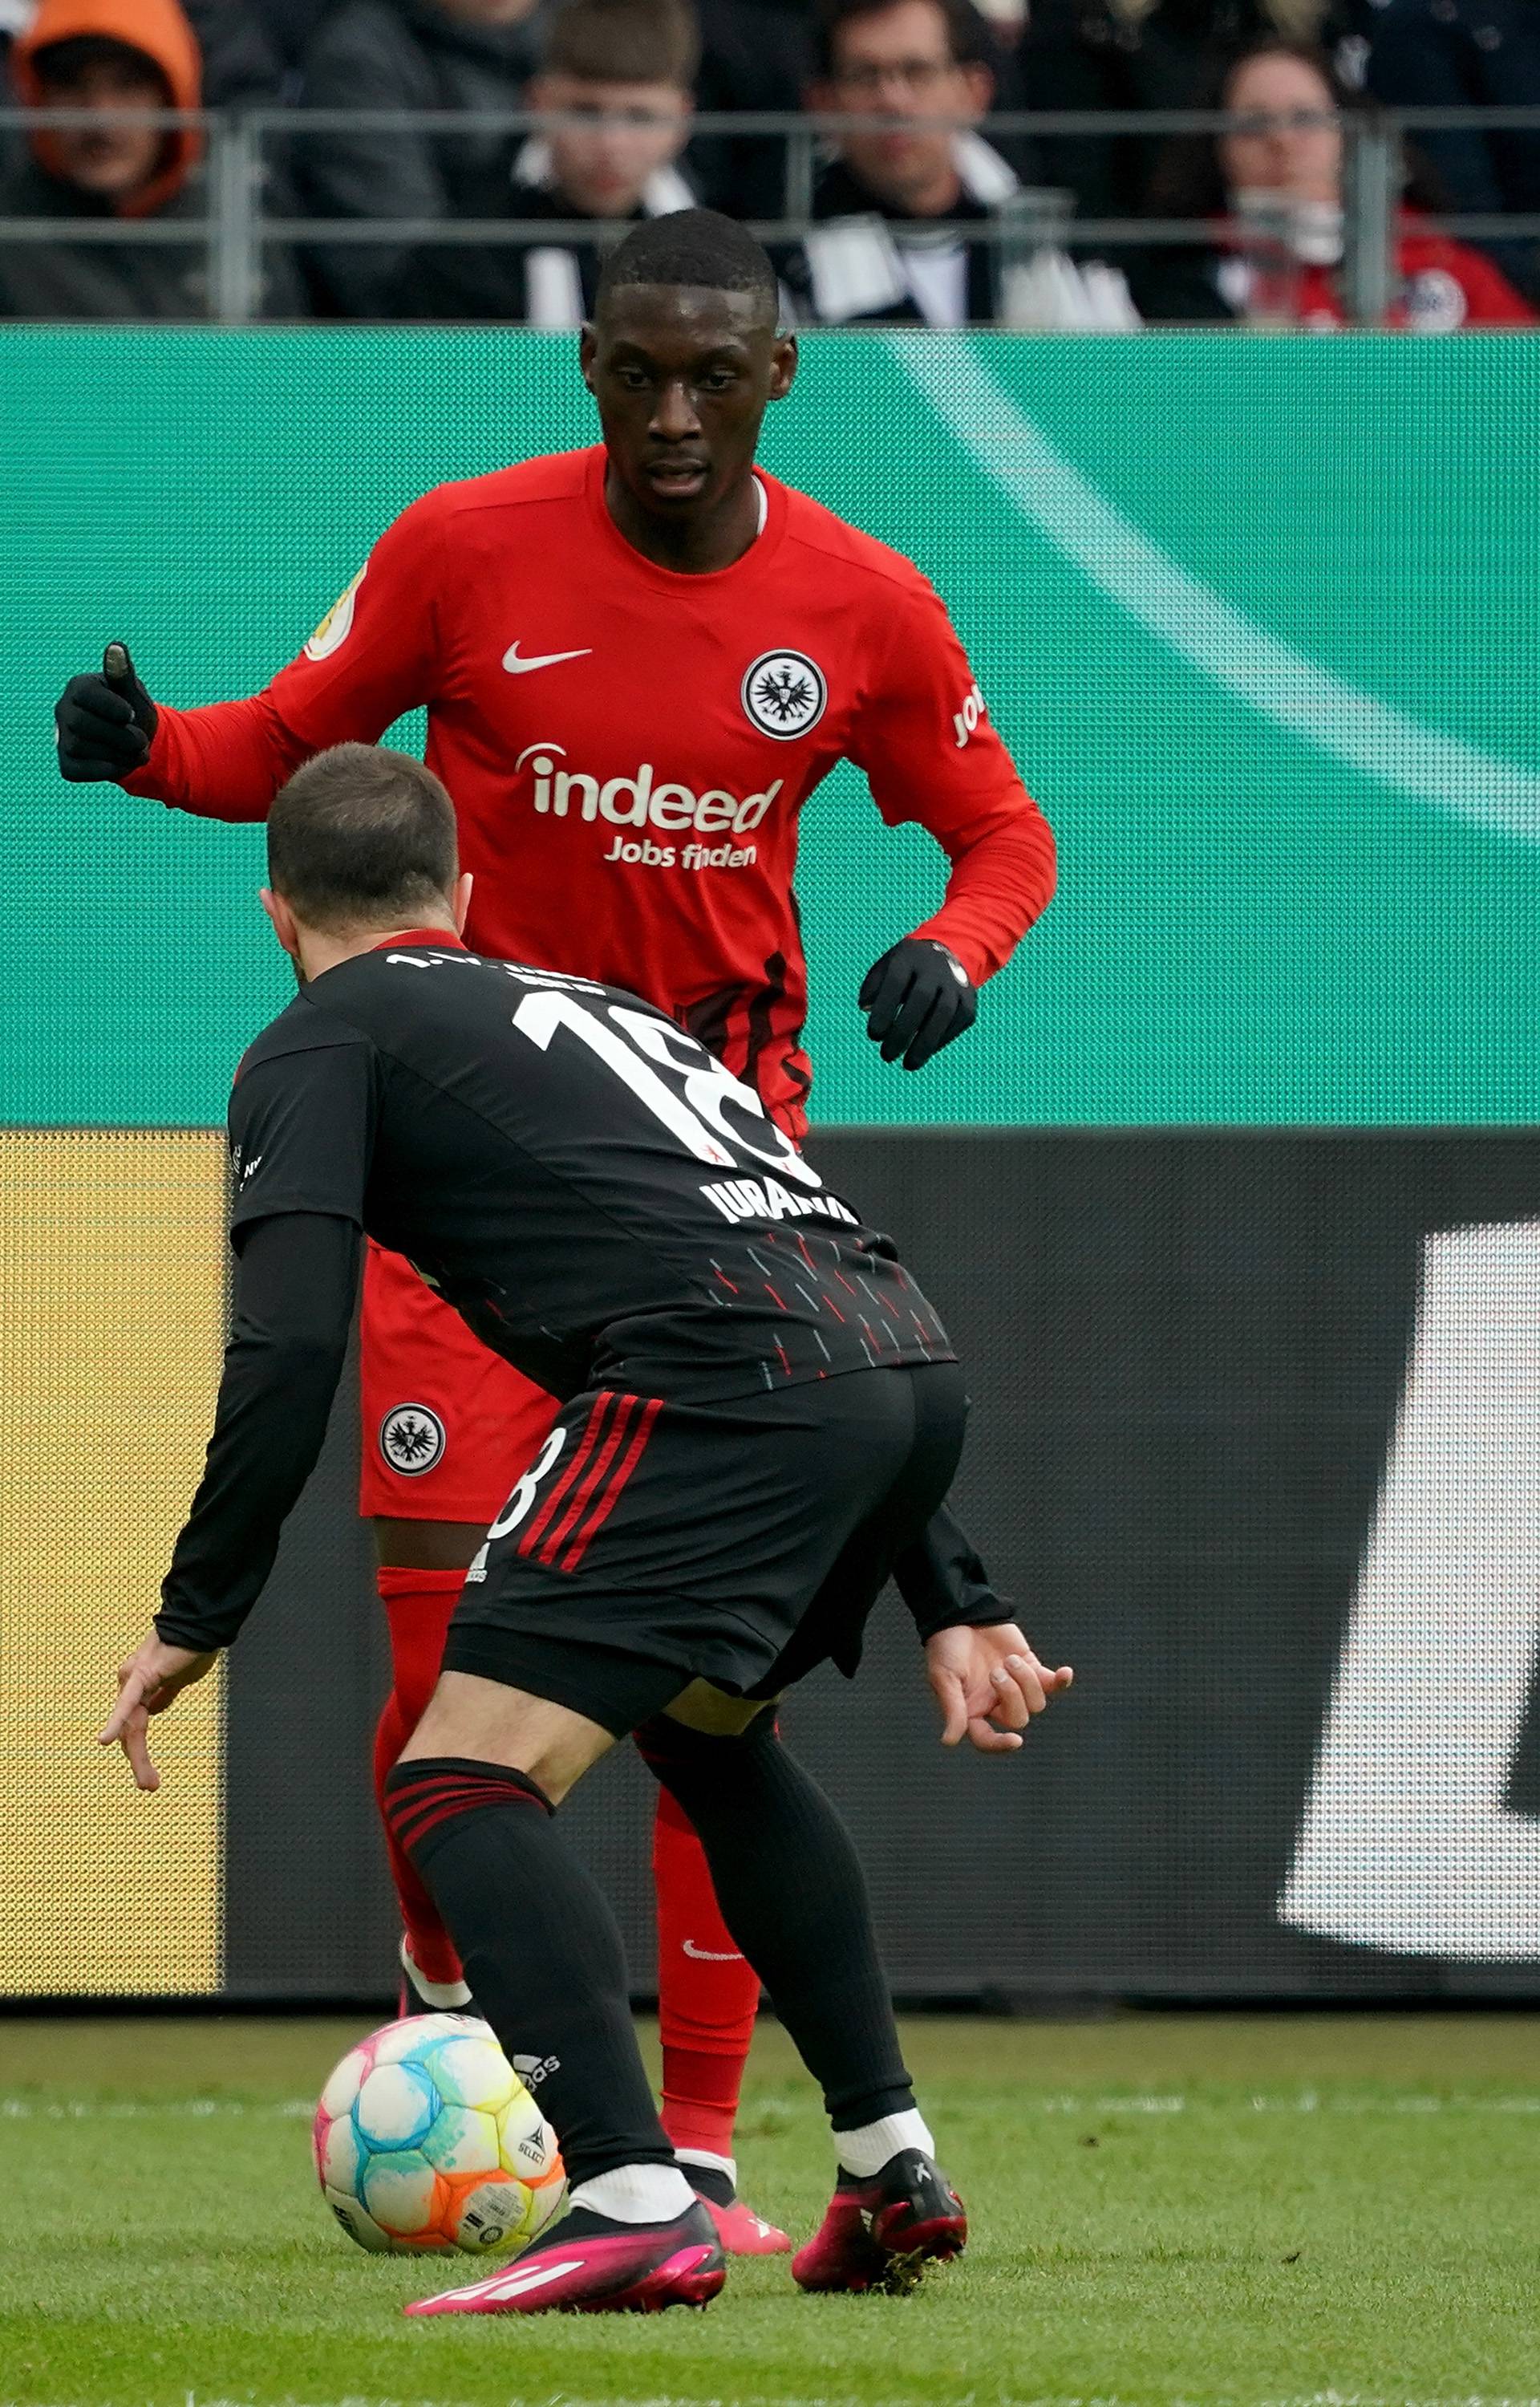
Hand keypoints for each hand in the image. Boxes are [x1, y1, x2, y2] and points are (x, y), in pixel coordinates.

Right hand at [56, 641, 157, 780]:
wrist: (137, 745)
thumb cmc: (133, 712)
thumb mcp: (133, 692)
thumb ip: (123, 672)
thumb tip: (117, 646)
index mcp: (78, 687)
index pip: (85, 695)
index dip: (112, 708)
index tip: (132, 715)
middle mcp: (64, 711)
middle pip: (82, 724)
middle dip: (120, 736)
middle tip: (141, 740)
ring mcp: (62, 738)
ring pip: (82, 748)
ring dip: (118, 754)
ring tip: (138, 753)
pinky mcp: (67, 764)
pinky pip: (79, 771)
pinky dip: (106, 770)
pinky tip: (122, 765)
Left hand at [98, 1632, 216, 1791]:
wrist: (203, 1623)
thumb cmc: (194, 1647)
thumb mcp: (180, 1679)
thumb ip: (166, 1694)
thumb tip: (155, 1710)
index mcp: (138, 1686)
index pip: (133, 1725)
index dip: (139, 1752)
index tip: (150, 1778)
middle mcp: (128, 1683)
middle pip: (130, 1730)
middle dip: (139, 1761)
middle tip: (150, 1787)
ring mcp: (132, 1679)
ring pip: (132, 1725)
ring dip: (139, 1757)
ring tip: (149, 1784)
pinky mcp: (141, 1674)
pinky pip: (129, 1703)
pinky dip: (116, 1722)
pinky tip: (105, 1741)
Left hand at [858, 938, 976, 1070]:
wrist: (945, 955)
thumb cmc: (906, 970)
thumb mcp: (885, 969)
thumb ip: (872, 988)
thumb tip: (866, 1008)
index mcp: (909, 956)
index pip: (896, 982)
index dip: (885, 1010)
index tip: (874, 1036)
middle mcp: (935, 966)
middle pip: (921, 998)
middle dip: (903, 1031)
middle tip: (887, 1055)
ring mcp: (956, 982)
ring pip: (944, 1012)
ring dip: (925, 1042)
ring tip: (909, 1064)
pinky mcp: (969, 999)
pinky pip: (958, 1021)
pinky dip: (941, 1040)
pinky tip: (924, 1052)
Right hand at [925, 1623, 1072, 1754]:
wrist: (961, 1613)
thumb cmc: (946, 1647)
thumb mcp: (944, 1677)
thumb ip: (953, 1709)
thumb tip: (949, 1741)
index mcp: (972, 1710)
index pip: (986, 1740)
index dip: (1001, 1745)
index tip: (1016, 1741)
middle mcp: (995, 1703)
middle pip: (1018, 1719)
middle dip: (1011, 1694)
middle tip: (996, 1671)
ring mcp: (1016, 1687)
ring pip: (1037, 1703)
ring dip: (1026, 1680)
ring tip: (1009, 1659)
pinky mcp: (1030, 1668)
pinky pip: (1053, 1684)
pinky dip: (1062, 1681)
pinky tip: (1065, 1672)